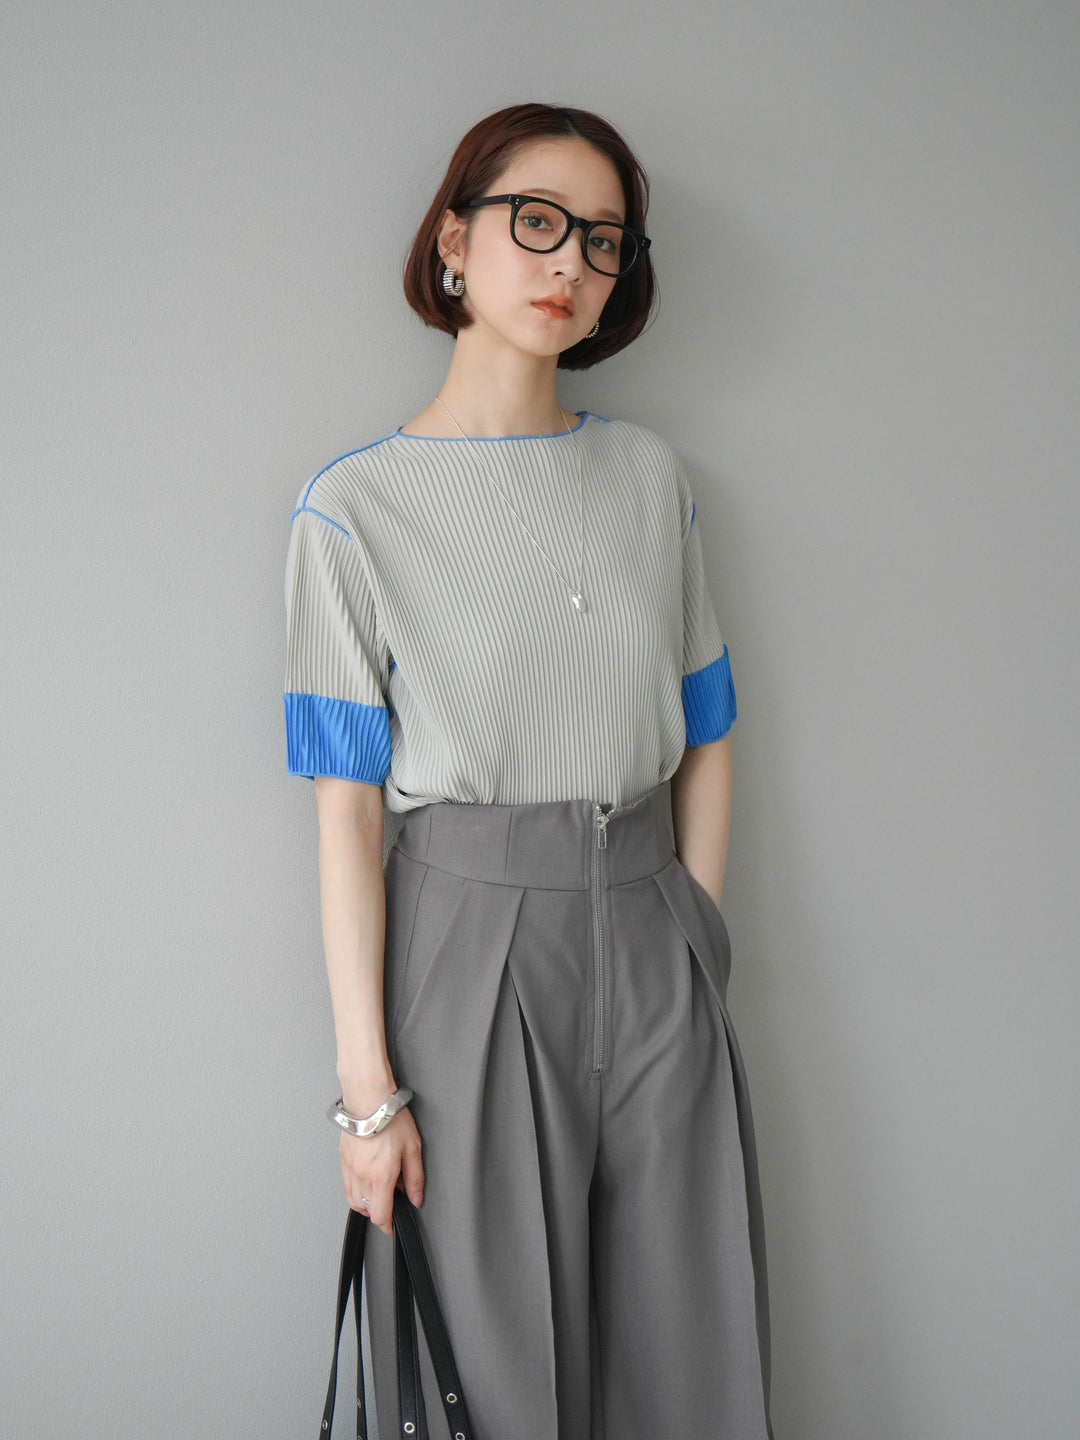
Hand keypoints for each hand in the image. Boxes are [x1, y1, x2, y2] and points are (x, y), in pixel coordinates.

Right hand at [339, 1106, 423, 1237]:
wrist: (368, 1098)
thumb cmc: (391, 1118)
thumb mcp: (412, 1148)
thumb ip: (415, 1177)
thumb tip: (415, 1198)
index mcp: (380, 1177)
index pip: (380, 1215)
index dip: (387, 1225)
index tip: (391, 1226)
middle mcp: (361, 1176)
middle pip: (365, 1210)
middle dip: (378, 1212)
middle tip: (390, 1203)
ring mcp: (349, 1168)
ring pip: (353, 1200)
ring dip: (365, 1203)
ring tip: (378, 1193)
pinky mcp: (343, 1159)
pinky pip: (346, 1185)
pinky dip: (355, 1190)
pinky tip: (366, 1180)